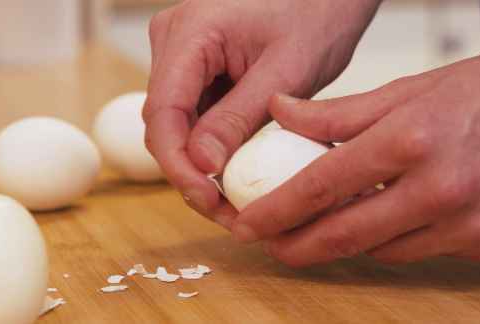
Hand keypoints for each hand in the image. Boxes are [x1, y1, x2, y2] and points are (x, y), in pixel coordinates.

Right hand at [142, 0, 380, 228]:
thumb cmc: (315, 12)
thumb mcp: (285, 70)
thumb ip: (238, 117)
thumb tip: (201, 163)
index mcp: (191, 31)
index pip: (163, 110)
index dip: (178, 163)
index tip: (207, 196)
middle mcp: (175, 41)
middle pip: (165, 123)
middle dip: (191, 172)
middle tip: (225, 211)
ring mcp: (184, 56)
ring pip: (178, 125)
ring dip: (201, 165)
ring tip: (234, 199)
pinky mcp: (198, 70)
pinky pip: (195, 116)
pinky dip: (212, 148)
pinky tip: (235, 171)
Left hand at [233, 40, 479, 267]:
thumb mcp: (414, 87)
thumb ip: (341, 111)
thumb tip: (284, 113)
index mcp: (413, 139)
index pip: (324, 185)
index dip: (277, 210)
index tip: (248, 224)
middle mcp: (440, 190)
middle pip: (345, 235)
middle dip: (297, 245)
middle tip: (272, 244)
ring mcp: (467, 226)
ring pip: (382, 251)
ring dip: (347, 241)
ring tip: (328, 224)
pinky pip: (423, 252)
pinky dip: (396, 239)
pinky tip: (392, 216)